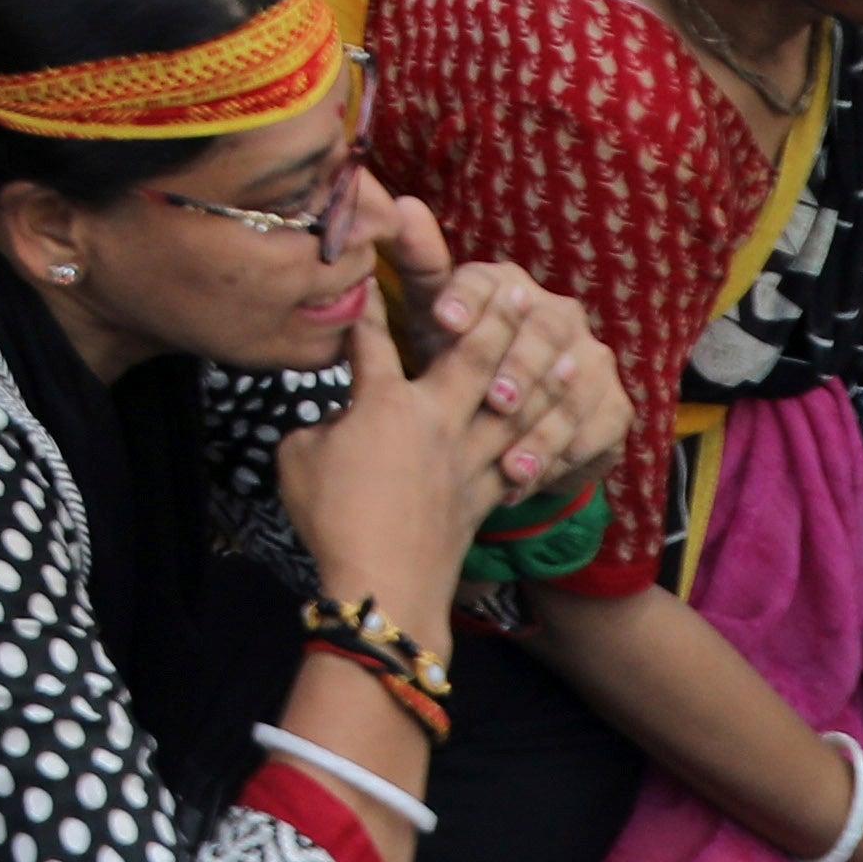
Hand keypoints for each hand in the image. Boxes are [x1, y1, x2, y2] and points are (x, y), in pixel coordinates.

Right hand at [273, 199, 626, 603]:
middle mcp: (435, 419)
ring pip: (514, 404)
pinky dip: (546, 440)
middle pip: (472, 356)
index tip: (373, 277)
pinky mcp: (486, 494)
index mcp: (384, 403)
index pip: (376, 341)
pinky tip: (560, 426)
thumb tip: (338, 422)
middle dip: (492, 317)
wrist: (385, 584)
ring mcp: (467, 457)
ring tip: (563, 347)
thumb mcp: (298, 458)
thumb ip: (323, 425)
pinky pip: (523, 459)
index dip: (372, 308)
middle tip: (513, 287)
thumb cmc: (333, 519)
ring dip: (540, 373)